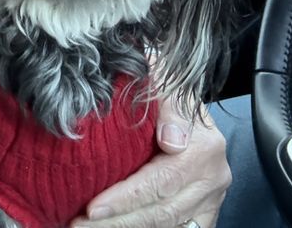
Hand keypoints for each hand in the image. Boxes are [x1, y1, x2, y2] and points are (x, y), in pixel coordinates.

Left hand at [70, 96, 230, 227]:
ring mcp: (210, 198)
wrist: (178, 94)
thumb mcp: (162, 79)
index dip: (124, 199)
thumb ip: (170, 106)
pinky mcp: (203, 212)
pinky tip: (116, 225)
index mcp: (205, 147)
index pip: (161, 182)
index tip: (92, 208)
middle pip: (161, 212)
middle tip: (78, 224)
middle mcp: (212, 178)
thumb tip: (172, 141)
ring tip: (89, 227)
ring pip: (167, 225)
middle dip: (117, 222)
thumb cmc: (161, 85)